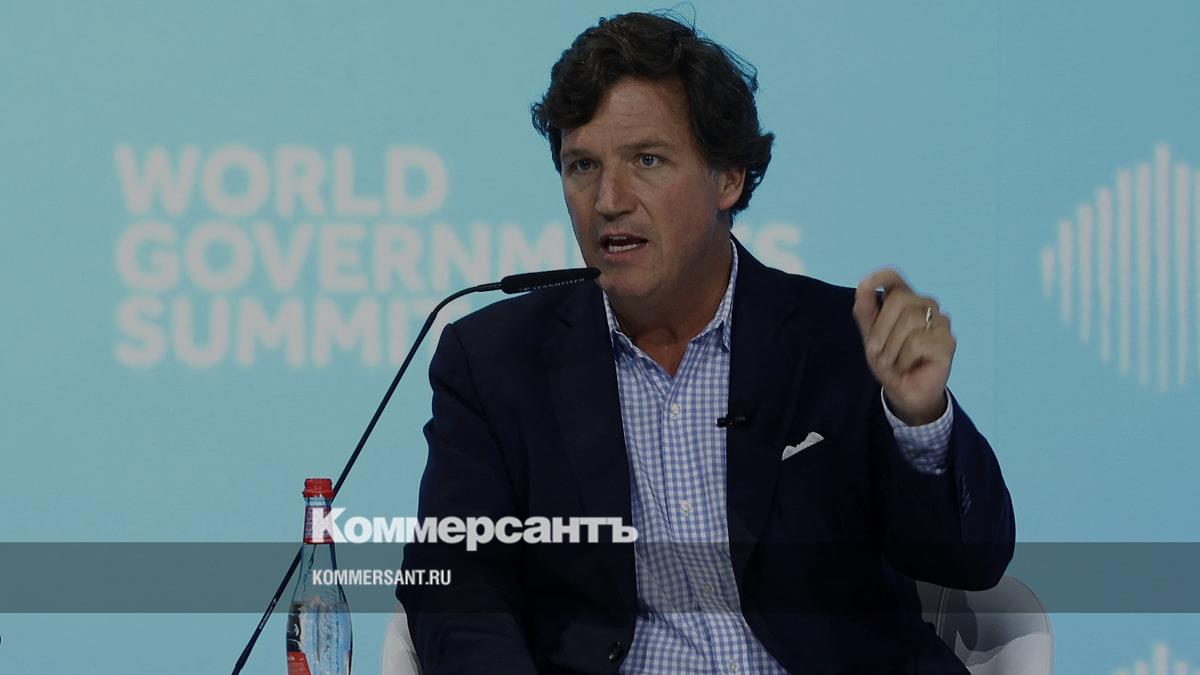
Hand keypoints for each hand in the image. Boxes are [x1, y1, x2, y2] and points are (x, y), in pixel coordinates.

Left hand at [852, 268, 954, 424]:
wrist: (904, 390)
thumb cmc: (889, 360)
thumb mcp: (871, 336)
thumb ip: (865, 311)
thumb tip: (863, 285)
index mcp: (905, 300)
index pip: (894, 277)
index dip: (880, 276)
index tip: (865, 285)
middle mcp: (925, 305)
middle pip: (899, 299)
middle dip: (881, 329)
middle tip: (878, 352)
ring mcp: (940, 321)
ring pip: (910, 320)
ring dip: (892, 348)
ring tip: (894, 361)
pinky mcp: (948, 340)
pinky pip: (918, 342)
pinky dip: (905, 358)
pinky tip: (908, 365)